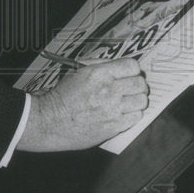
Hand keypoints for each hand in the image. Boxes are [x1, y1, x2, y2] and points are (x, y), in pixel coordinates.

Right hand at [17, 58, 148, 151]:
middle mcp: (109, 90)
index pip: (132, 66)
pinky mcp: (114, 126)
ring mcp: (113, 109)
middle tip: (131, 88)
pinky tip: (124, 113)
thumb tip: (120, 66)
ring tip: (129, 101)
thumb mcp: (78, 71)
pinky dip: (133, 114)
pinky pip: (136, 117)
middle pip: (140, 83)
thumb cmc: (63, 95)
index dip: (133, 69)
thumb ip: (101, 66)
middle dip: (138, 84)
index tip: (130, 74)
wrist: (51, 121)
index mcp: (99, 73)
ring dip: (137, 100)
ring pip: (142, 101)